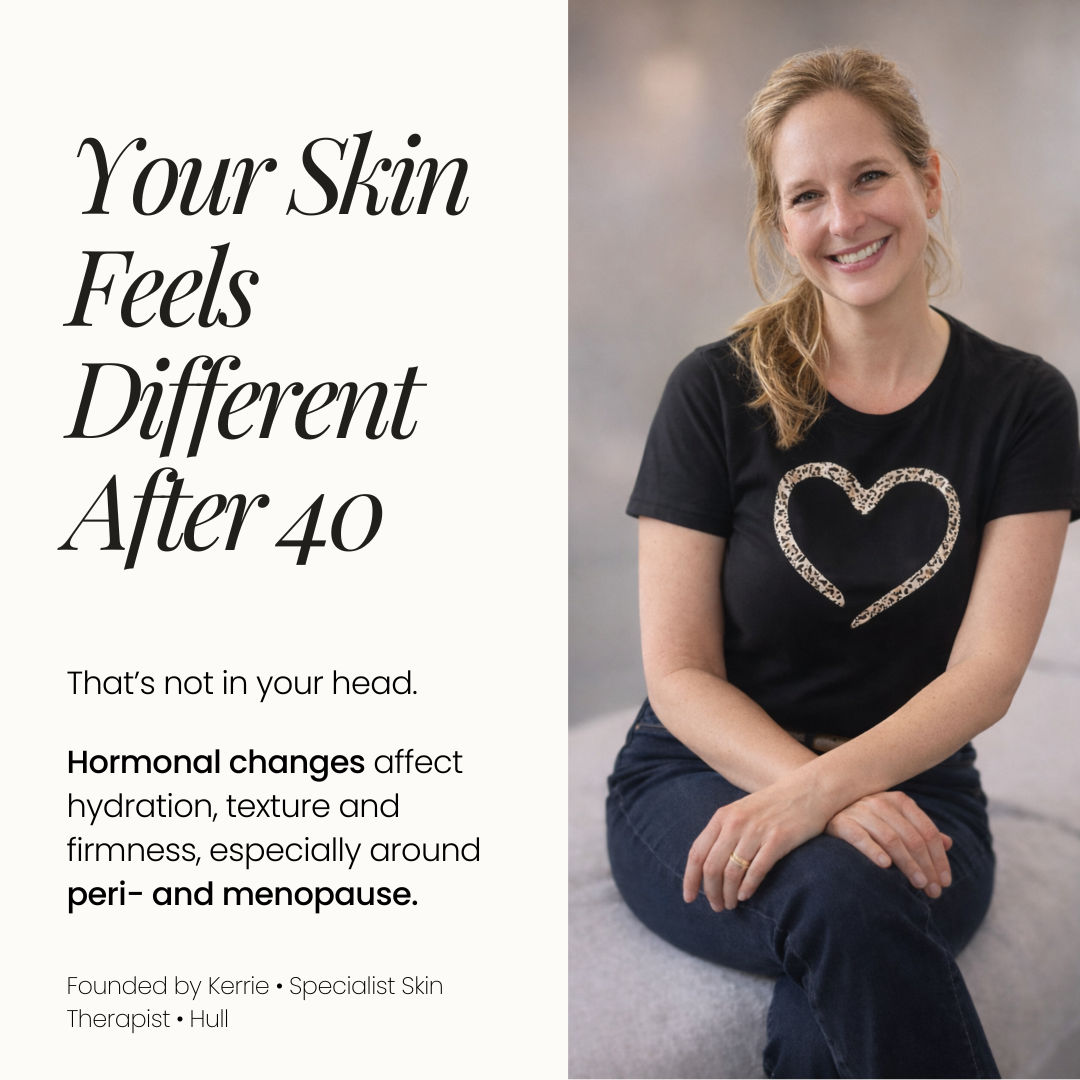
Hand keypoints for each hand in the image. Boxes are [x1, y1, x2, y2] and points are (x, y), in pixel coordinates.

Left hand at [683, 778, 830, 910]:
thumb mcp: (741, 812)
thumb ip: (723, 833)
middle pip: (712, 867)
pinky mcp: (778, 839)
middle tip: (716, 907)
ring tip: (730, 905)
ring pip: (732, 872)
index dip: (690, 879)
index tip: (688, 898)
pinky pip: (756, 870)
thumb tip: (706, 867)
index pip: (697, 853)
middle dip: (710, 892)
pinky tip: (744, 896)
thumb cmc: (773, 805)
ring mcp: (756, 831)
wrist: (809, 790)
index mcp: (722, 816)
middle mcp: (735, 823)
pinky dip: (748, 887)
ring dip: (728, 894)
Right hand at [826, 790, 952, 897]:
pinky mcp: (840, 821)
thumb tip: (948, 844)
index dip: (939, 858)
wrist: (822, 807)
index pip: (927, 831)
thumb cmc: (866, 820)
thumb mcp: (895, 820)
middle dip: (927, 867)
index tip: (945, 882)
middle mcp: (881, 802)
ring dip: (908, 864)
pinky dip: (873, 850)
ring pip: (892, 839)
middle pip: (913, 838)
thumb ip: (920, 830)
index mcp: (898, 800)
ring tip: (918, 884)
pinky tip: (885, 866)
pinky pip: (859, 836)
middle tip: (934, 890)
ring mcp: (859, 810)